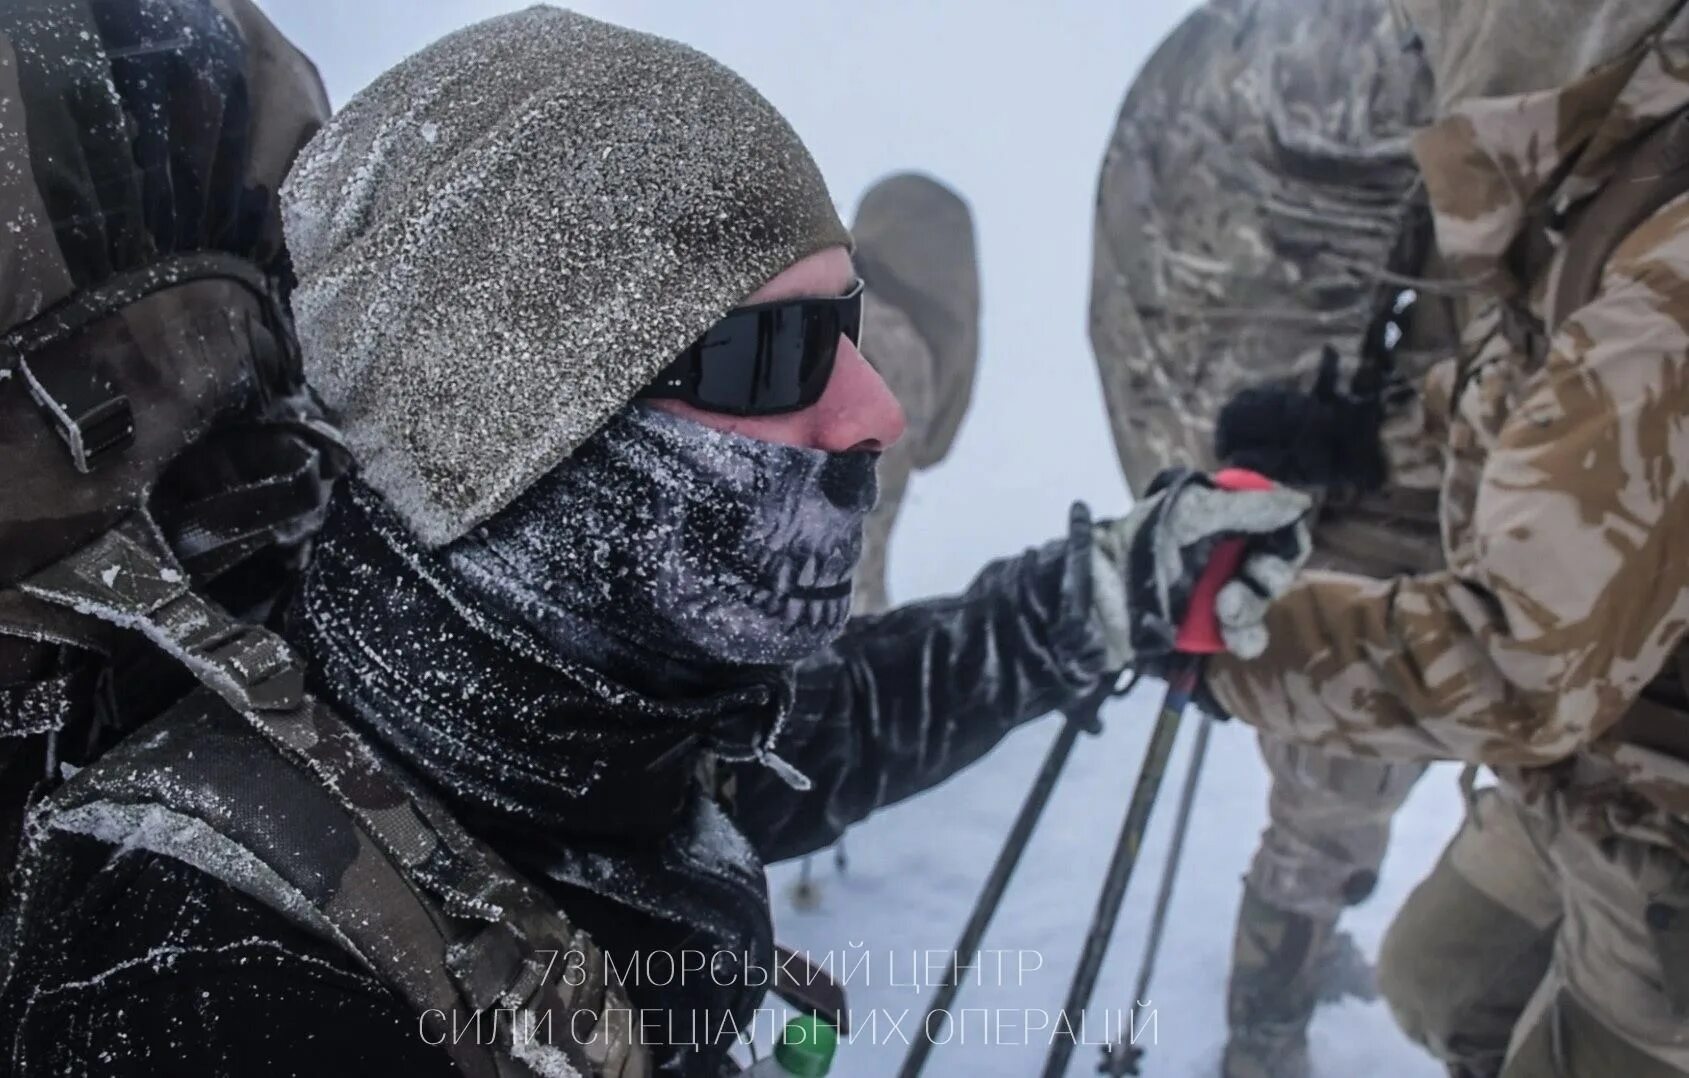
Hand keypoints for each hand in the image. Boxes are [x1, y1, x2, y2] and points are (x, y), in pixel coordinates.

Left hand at [1089, 468, 1311, 667]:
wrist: (1093, 603)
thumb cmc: (1134, 547)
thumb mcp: (1188, 514)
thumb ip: (1245, 507)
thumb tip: (1300, 501)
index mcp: (1216, 518)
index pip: (1274, 522)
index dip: (1285, 532)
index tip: (1283, 540)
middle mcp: (1221, 554)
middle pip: (1277, 564)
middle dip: (1270, 573)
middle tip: (1252, 576)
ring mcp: (1214, 593)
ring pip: (1264, 602)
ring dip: (1253, 606)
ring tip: (1226, 609)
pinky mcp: (1205, 630)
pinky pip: (1247, 636)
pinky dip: (1246, 637)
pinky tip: (1231, 636)